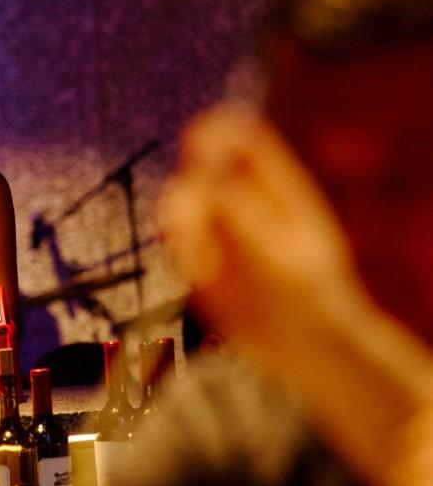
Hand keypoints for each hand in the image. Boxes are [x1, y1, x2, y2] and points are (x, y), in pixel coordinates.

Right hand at [159, 106, 361, 369]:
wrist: (308, 351)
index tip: (196, 150)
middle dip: (187, 193)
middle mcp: (247, 203)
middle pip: (202, 171)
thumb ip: (239, 215)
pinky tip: (200, 279)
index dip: (215, 134)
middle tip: (186, 227)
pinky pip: (177, 247)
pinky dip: (182, 257)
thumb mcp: (277, 254)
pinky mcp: (202, 264)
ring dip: (179, 227)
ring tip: (196, 263)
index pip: (241, 139)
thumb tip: (202, 181)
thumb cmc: (308, 298)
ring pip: (181, 208)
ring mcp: (222, 233)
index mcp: (279, 189)